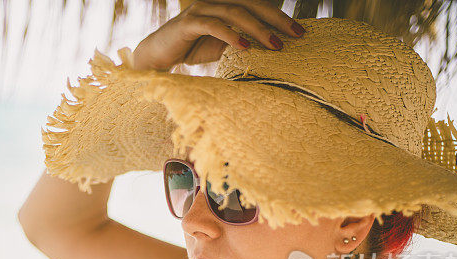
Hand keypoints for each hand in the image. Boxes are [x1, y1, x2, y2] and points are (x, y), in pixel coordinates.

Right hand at [131, 0, 304, 71]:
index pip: (257, 6)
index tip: (299, 32)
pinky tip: (245, 47)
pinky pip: (213, 25)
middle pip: (251, 5)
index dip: (279, 16)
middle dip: (276, 19)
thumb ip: (242, 41)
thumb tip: (269, 48)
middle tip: (296, 35)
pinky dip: (231, 35)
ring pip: (235, 14)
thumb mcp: (222, 46)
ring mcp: (201, 9)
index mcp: (225, 4)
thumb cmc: (191, 50)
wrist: (157, 56)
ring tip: (275, 45)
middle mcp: (215, 1)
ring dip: (258, 29)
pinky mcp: (188, 23)